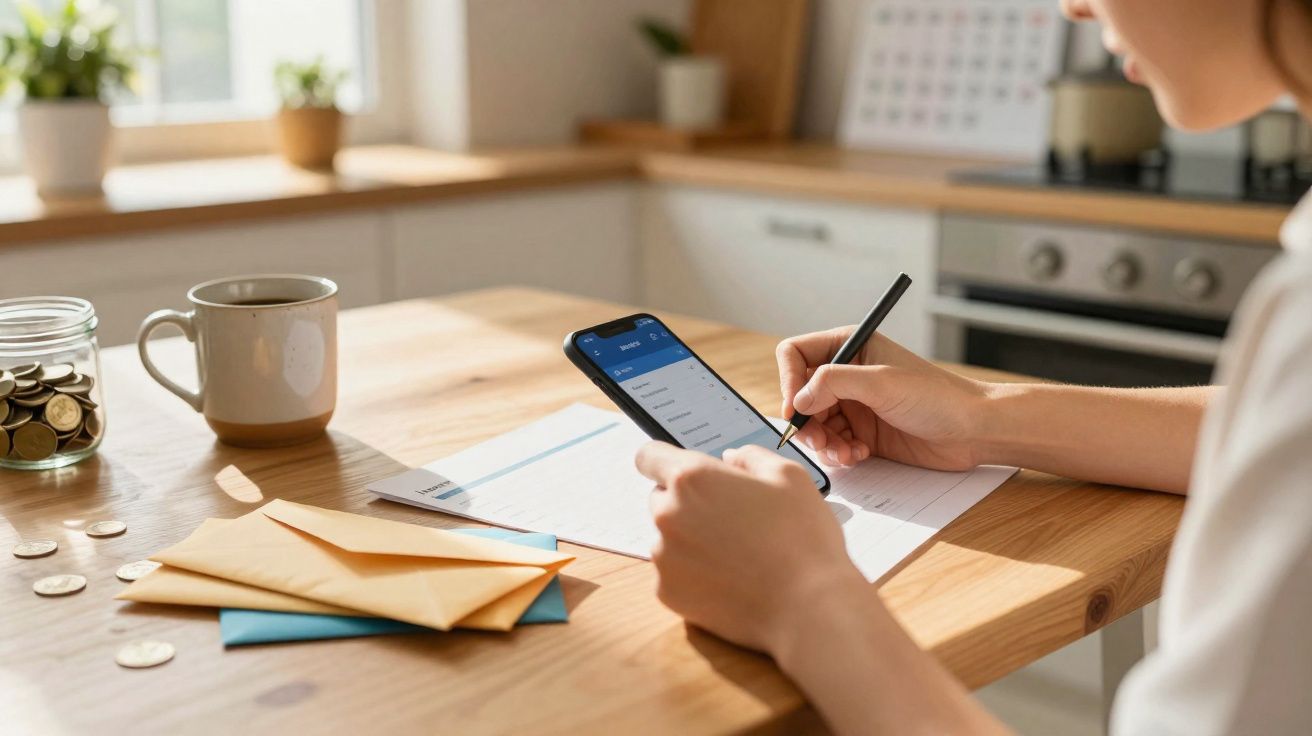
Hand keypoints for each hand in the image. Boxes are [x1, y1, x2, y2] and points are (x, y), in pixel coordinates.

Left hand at [635, 442, 865, 654]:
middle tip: (729, 519)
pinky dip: (693, 574)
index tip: (681, 473)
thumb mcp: (789, 477)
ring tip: (735, 555)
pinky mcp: (667, 592)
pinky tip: (729, 580)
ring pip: (667, 538)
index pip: (649, 457)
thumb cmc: (802, 538)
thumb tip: (729, 458)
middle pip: (660, 498)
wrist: (807, 609)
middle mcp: (667, 514)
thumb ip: (750, 457)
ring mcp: (664, 557)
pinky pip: (673, 573)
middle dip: (686, 503)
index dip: (663, 461)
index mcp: (692, 479)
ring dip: (690, 539)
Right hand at [777, 328, 990, 469]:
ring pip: (813, 424)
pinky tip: (859, 455)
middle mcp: (847, 374)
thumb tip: (796, 400)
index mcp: (849, 347)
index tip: (794, 408)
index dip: (788, 380)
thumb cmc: (937, 396)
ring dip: (823, 442)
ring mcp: (854, 404)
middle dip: (805, 421)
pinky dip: (838, 453)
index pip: (795, 354)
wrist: (973, 430)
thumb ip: (833, 383)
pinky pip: (832, 444)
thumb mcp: (881, 382)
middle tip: (819, 441)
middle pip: (799, 395)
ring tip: (845, 452)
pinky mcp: (862, 432)